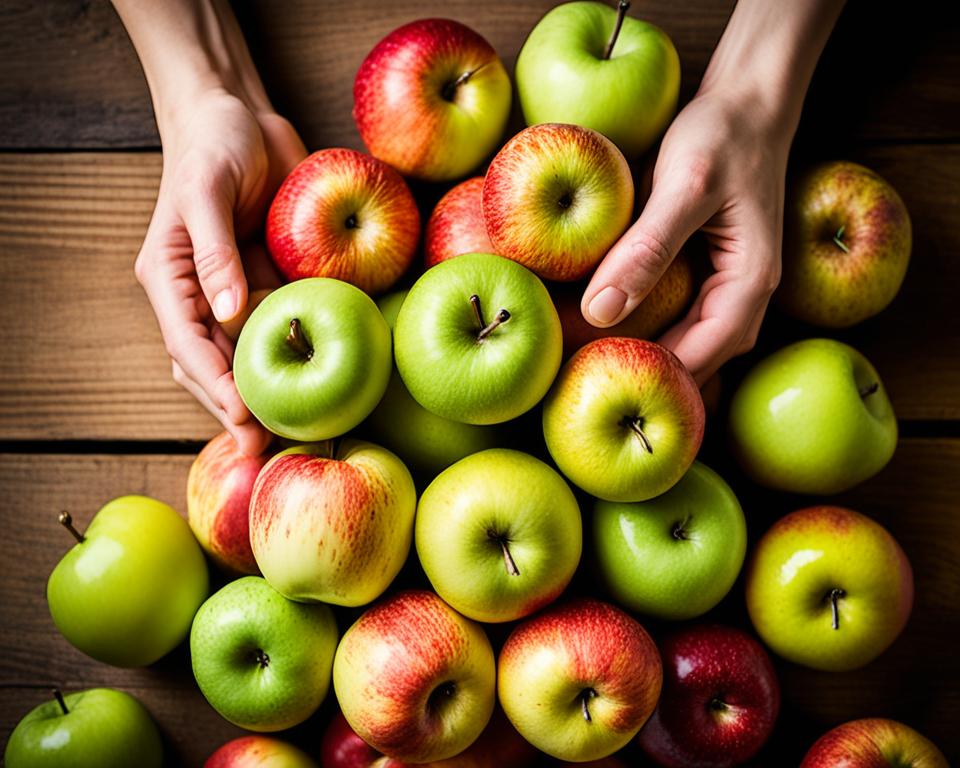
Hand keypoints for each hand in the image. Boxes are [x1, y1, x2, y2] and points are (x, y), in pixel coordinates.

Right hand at [134, 88, 305, 452]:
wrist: (242, 117)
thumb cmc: (214, 145)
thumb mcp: (206, 191)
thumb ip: (214, 252)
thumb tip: (229, 312)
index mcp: (171, 279)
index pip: (187, 345)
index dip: (215, 387)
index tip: (246, 419)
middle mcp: (201, 297)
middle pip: (213, 367)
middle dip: (240, 408)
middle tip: (275, 446)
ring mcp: (237, 295)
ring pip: (247, 359)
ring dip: (269, 394)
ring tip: (301, 430)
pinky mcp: (270, 285)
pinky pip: (282, 329)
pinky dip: (297, 358)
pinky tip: (322, 382)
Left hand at [580, 88, 788, 384]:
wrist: (746, 101)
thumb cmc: (723, 135)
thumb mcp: (684, 187)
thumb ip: (646, 249)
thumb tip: (600, 312)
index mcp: (750, 284)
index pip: (702, 357)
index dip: (654, 378)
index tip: (600, 385)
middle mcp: (740, 299)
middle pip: (693, 362)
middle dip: (643, 377)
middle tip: (582, 382)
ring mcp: (721, 291)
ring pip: (681, 346)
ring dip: (640, 357)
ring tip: (584, 366)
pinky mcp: (700, 278)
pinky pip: (671, 320)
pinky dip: (639, 330)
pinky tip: (598, 331)